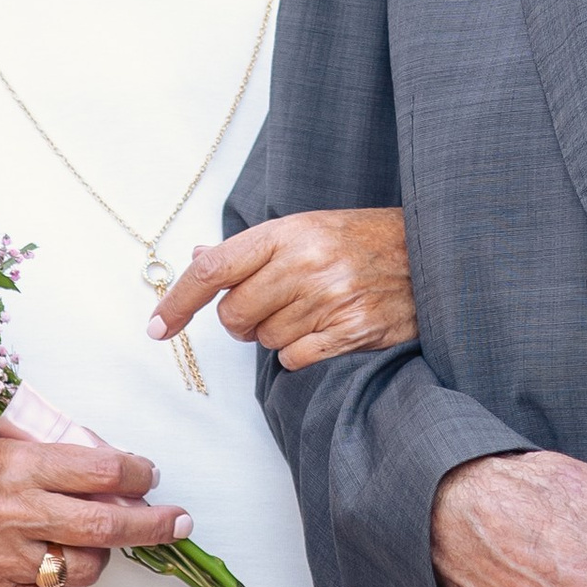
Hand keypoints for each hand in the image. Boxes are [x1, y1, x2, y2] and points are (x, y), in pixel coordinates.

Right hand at [0, 430, 189, 586]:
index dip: (138, 472)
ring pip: (88, 567)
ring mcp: (4, 563)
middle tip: (180, 522)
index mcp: (17, 467)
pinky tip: (67, 567)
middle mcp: (15, 516)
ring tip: (93, 539)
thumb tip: (114, 462)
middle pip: (108, 527)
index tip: (149, 474)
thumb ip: (51, 447)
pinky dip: (74, 586)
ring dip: (105, 554)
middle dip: (155, 525)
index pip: (102, 471)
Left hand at [150, 210, 415, 369]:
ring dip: (276, 334)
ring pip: (264, 341)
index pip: (214, 270)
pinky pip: (294, 358)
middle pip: (235, 316)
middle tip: (270, 305)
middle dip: (242, 320)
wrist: (429, 251)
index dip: (177, 301)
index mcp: (288, 233)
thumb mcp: (307, 228)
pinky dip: (300, 351)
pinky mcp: (351, 331)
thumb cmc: (361, 239)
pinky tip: (324, 328)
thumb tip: (198, 259)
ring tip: (310, 309)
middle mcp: (305, 264)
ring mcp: (329, 299)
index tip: (157, 327)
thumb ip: (252, 249)